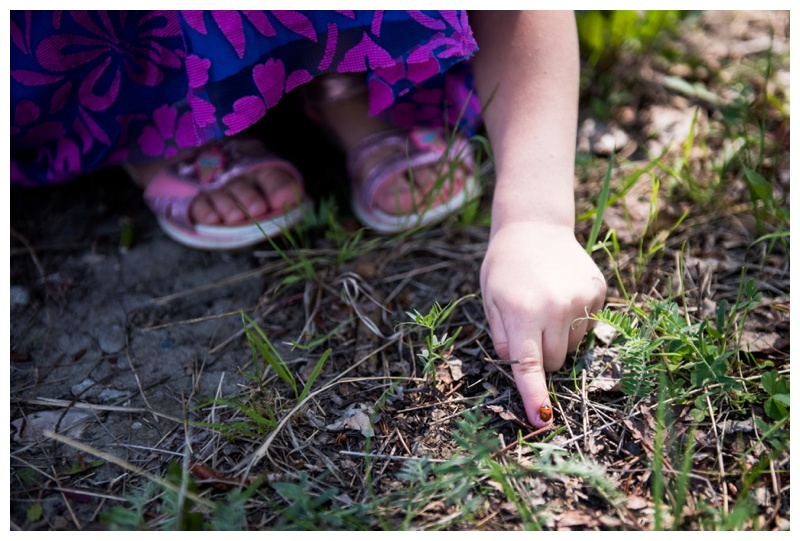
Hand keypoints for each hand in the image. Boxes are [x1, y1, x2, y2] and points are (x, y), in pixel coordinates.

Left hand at [480, 221, 605, 426]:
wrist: (534, 227)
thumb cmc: (504, 267)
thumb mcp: (490, 299)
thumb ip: (501, 336)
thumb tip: (518, 365)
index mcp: (522, 312)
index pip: (530, 365)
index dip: (535, 396)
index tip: (542, 420)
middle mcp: (555, 308)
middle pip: (555, 363)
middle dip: (541, 357)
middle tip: (528, 328)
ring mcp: (581, 299)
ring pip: (572, 347)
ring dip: (558, 338)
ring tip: (545, 305)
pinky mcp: (597, 291)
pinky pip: (588, 326)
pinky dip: (574, 319)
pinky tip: (562, 294)